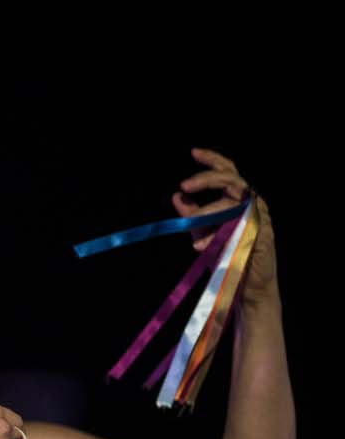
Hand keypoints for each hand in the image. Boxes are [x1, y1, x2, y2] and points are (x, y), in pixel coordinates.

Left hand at [173, 148, 275, 305]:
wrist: (245, 285)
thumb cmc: (226, 256)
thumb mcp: (203, 232)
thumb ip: (192, 215)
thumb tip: (177, 196)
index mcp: (238, 199)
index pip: (227, 171)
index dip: (212, 159)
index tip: (193, 152)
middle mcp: (251, 203)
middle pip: (232, 177)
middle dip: (207, 178)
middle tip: (185, 186)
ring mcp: (259, 217)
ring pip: (232, 202)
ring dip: (208, 215)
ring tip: (194, 236)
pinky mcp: (262, 233)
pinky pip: (239, 224)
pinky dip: (218, 234)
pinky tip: (203, 247)